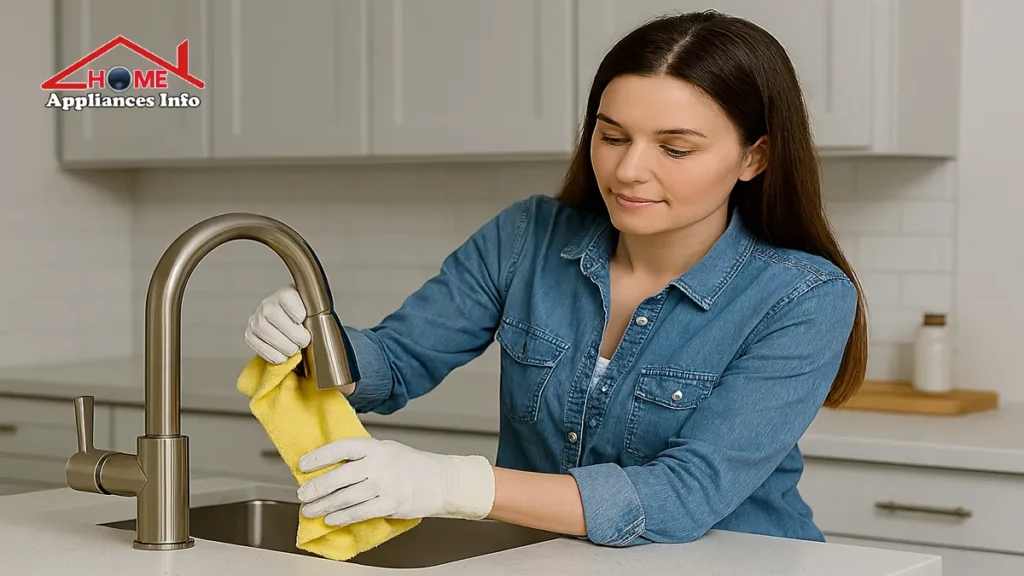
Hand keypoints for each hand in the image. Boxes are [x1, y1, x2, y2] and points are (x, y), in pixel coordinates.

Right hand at [244, 286, 310, 363]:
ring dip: (286, 348)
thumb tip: (318, 327)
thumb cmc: (302, 315)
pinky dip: (275, 356)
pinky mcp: (249, 334)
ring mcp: (256, 319)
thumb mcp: (311, 308)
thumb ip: (314, 312)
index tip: (303, 320)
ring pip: (271, 336)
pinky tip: (282, 354)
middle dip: (297, 337)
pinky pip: (261, 349)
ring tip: (294, 348)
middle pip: (282, 323)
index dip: (300, 316)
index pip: (290, 303)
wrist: (286, 320)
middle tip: (303, 341)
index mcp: (286, 294)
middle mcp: (268, 304)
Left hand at [296, 437, 494, 526]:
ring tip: (310, 510)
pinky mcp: (390, 505)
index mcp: (376, 447)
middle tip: (302, 494)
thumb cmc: (412, 465)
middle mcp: (379, 465)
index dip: (320, 456)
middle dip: (316, 488)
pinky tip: (331, 520)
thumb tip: (331, 466)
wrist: (440, 481)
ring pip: (345, 498)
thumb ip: (363, 455)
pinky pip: (359, 512)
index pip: (341, 448)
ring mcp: (384, 486)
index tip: (303, 465)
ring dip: (323, 506)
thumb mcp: (387, 449)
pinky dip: (342, 517)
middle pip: (338, 478)